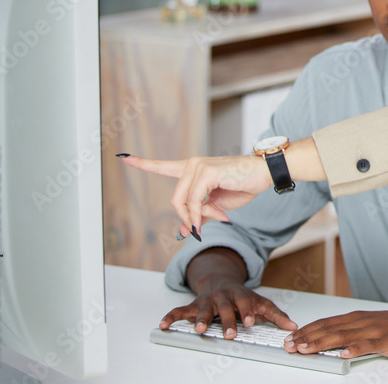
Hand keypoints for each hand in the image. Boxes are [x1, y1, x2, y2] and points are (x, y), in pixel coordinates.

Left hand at [121, 154, 270, 233]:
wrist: (263, 175)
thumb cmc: (242, 186)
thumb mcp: (217, 205)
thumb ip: (199, 215)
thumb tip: (185, 231)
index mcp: (193, 170)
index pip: (163, 166)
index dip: (143, 163)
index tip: (124, 157)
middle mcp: (192, 165)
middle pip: (175, 200)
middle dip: (188, 217)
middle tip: (202, 227)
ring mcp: (198, 166)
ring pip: (184, 202)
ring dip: (198, 217)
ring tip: (220, 215)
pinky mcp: (207, 172)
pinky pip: (195, 200)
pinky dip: (203, 212)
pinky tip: (219, 214)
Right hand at [160, 277, 297, 338]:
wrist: (220, 279)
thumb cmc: (242, 296)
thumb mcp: (260, 302)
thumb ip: (275, 315)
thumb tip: (292, 326)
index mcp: (240, 295)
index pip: (245, 302)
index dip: (248, 311)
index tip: (250, 321)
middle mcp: (223, 297)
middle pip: (225, 309)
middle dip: (227, 321)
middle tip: (230, 334)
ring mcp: (207, 300)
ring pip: (203, 310)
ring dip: (200, 319)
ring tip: (199, 329)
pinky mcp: (193, 305)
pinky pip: (179, 311)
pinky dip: (171, 317)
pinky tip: (163, 325)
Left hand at [284, 307, 387, 358]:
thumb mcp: (372, 324)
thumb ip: (353, 331)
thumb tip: (331, 340)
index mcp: (357, 318)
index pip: (326, 322)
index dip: (307, 330)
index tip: (291, 337)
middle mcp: (362, 322)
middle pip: (330, 329)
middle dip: (307, 337)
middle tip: (289, 345)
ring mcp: (374, 331)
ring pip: (344, 337)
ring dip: (322, 343)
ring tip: (306, 348)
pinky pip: (369, 345)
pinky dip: (355, 349)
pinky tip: (344, 354)